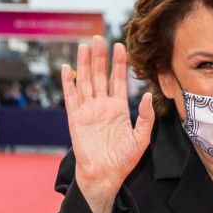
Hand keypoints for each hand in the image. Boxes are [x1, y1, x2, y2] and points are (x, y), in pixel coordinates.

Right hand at [61, 36, 153, 212]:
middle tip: (99, 37)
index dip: (119, 64)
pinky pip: (71, 96)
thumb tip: (145, 95)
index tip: (120, 46)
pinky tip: (67, 68)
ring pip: (85, 81)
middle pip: (100, 76)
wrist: (104, 175)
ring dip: (84, 64)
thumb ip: (145, 117)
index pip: (118, 81)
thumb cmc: (123, 160)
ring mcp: (88, 110)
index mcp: (118, 109)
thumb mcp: (141, 139)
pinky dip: (68, 82)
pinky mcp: (75, 118)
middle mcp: (102, 106)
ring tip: (84, 46)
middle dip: (100, 57)